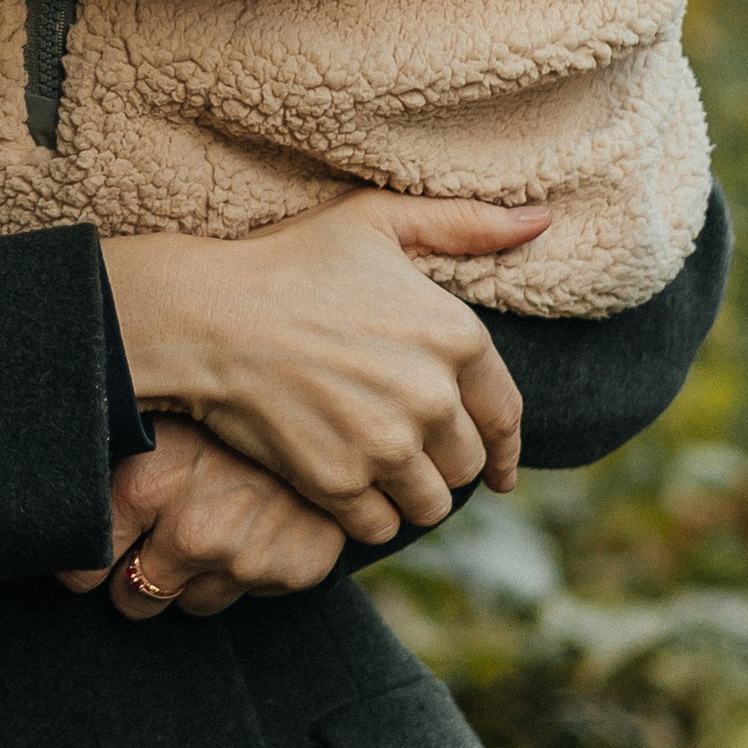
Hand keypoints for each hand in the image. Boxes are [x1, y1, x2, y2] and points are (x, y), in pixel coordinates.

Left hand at [58, 416, 342, 616]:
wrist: (323, 388)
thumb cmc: (221, 395)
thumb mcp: (151, 406)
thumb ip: (101, 451)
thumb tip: (33, 480)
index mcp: (146, 486)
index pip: (83, 572)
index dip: (83, 562)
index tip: (92, 552)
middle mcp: (194, 532)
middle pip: (133, 600)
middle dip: (136, 575)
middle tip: (155, 532)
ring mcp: (248, 557)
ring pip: (192, 604)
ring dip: (194, 574)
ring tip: (211, 516)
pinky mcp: (296, 569)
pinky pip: (250, 594)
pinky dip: (248, 566)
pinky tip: (255, 517)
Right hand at [101, 192, 543, 547]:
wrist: (206, 315)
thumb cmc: (289, 261)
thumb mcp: (377, 221)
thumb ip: (466, 223)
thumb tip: (542, 222)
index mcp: (456, 336)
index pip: (506, 416)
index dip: (503, 448)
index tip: (499, 471)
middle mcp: (432, 396)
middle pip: (467, 465)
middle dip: (443, 464)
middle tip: (410, 454)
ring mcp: (387, 444)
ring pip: (429, 504)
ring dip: (409, 496)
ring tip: (381, 477)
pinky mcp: (339, 482)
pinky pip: (378, 526)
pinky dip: (366, 517)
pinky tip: (345, 490)